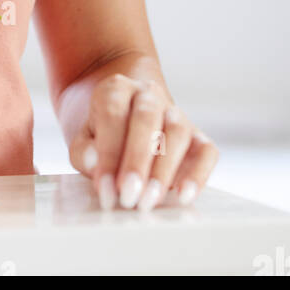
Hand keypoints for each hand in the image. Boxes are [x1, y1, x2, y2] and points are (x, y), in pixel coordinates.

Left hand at [69, 74, 219, 210]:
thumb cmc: (99, 132)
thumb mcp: (82, 137)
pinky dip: (199, 173)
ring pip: (178, 132)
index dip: (108, 152)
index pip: (113, 113)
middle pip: (147, 118)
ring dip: (164, 170)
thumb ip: (83, 151)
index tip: (104, 188)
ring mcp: (176, 113)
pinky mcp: (197, 136)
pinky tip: (184, 196)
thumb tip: (95, 163)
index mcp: (116, 88)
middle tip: (128, 196)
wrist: (122, 112)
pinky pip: (207, 150)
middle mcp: (148, 94)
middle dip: (137, 161)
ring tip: (149, 201)